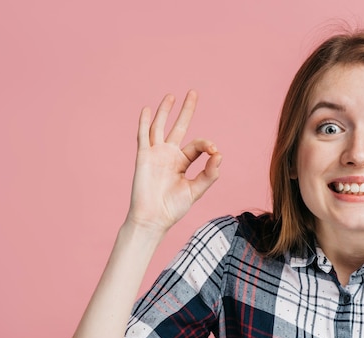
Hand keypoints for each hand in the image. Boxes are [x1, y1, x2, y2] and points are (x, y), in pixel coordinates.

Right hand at [126, 90, 221, 232]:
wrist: (153, 218)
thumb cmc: (173, 208)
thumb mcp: (196, 190)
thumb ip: (209, 174)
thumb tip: (219, 154)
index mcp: (182, 162)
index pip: (197, 145)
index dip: (207, 144)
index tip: (214, 151)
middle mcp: (169, 155)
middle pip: (179, 127)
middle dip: (186, 110)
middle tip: (193, 93)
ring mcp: (155, 154)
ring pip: (160, 127)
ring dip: (165, 111)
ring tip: (171, 96)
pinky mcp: (143, 157)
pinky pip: (144, 136)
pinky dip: (145, 122)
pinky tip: (148, 109)